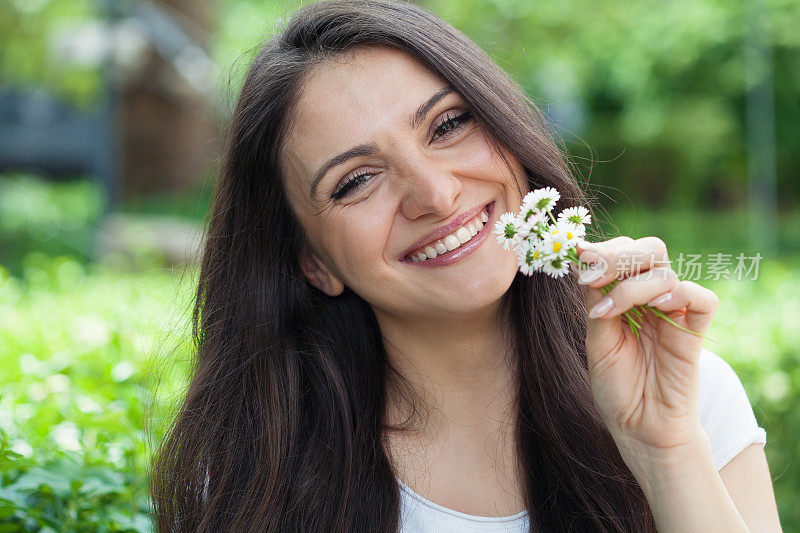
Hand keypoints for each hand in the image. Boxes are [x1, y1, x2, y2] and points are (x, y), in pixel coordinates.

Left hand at [572, 236, 719, 458]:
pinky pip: (700, 298)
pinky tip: (654, 308)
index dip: (602, 250)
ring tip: (607, 312)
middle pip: (649, 250)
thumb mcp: (597, 340)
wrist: (639, 429)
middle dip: (618, 255)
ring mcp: (674, 313)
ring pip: (664, 271)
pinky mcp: (695, 332)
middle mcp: (651, 298)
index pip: (623, 251)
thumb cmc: (617, 387)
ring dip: (630, 286)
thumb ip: (596, 301)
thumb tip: (585, 259)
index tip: (577, 255)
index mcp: (626, 295)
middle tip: (592, 274)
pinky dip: (677, 294)